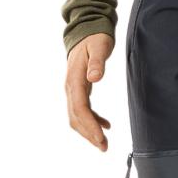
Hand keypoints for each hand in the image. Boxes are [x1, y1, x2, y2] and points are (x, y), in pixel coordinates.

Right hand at [65, 33, 113, 150]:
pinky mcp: (79, 90)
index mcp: (75, 79)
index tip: (101, 138)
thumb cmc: (95, 38)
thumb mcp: (99, 47)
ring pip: (77, 116)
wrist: (87, 30)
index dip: (89, 125)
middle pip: (76, 117)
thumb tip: (94, 78)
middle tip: (104, 147)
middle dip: (89, 134)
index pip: (80, 108)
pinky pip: (83, 110)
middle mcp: (71, 87)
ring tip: (104, 143)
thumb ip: (97, 63)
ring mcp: (73, 89)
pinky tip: (106, 125)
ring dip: (90, 131)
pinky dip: (93, 120)